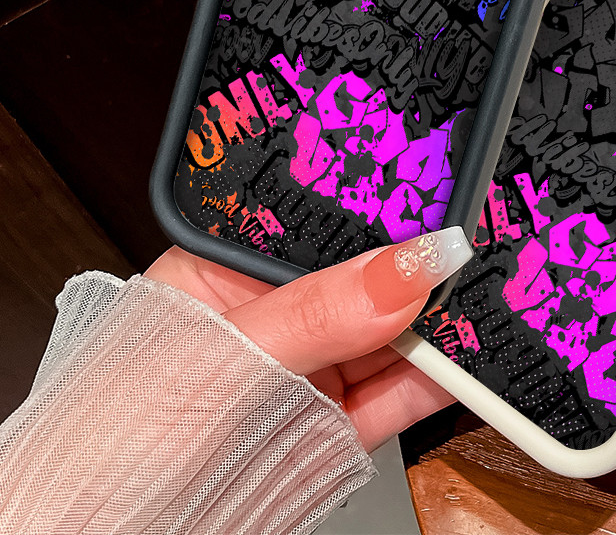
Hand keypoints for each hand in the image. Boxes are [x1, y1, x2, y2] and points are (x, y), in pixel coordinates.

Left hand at [145, 227, 471, 451]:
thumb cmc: (113, 442)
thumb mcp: (222, 359)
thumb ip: (319, 312)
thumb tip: (406, 266)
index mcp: (232, 266)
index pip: (320, 218)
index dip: (376, 204)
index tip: (430, 198)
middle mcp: (279, 311)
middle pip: (368, 271)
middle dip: (417, 261)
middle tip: (461, 249)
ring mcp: (313, 366)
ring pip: (396, 328)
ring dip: (440, 317)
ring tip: (477, 297)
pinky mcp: (340, 422)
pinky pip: (406, 389)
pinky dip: (446, 375)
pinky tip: (467, 354)